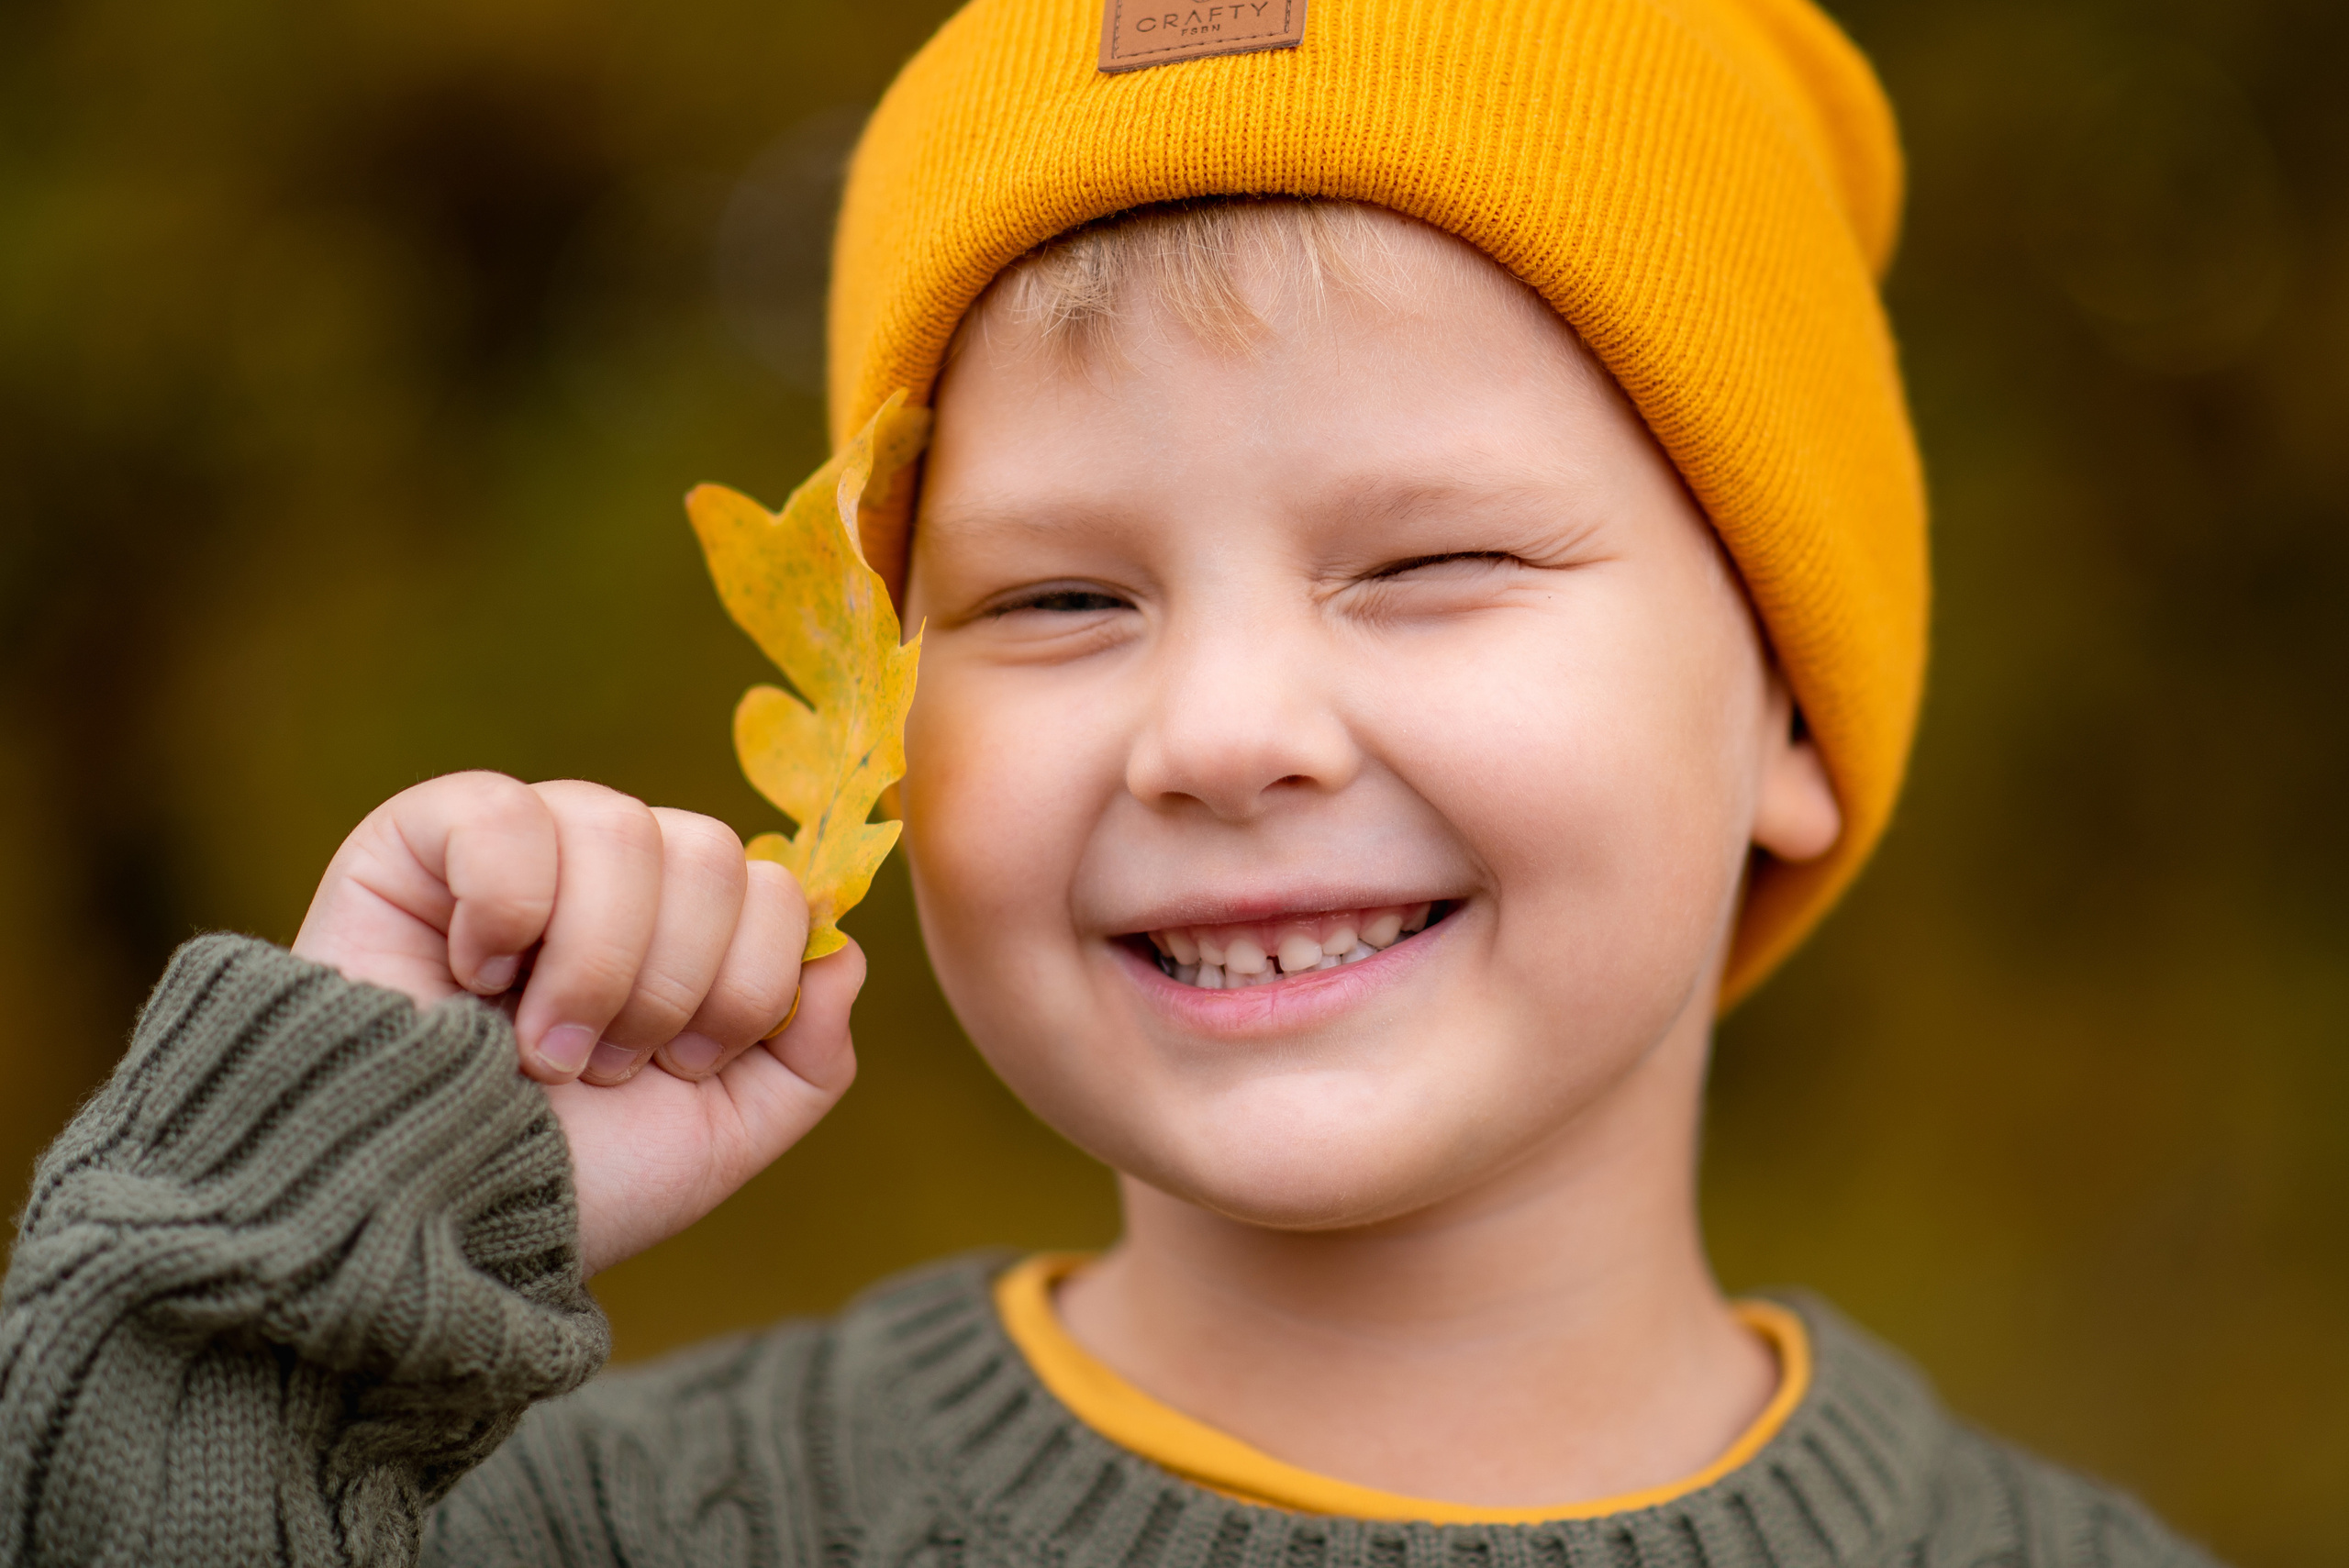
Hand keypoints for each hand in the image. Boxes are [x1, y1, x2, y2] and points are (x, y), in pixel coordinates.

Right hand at [292, 771, 859, 1274]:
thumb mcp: (722, 1135)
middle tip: (597, 1066)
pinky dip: (503, 912)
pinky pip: (507, 813)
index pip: (777, 888)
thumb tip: (843, 950)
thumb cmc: (568, 1185)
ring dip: (590, 967)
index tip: (680, 1067)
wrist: (430, 1228)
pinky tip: (469, 975)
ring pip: (623, 830)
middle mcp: (613, 874)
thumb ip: (809, 1049)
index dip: (747, 987)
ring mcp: (523, 844)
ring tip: (536, 1046)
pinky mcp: (423, 835)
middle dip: (668, 986)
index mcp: (686, 929)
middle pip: (710, 852)